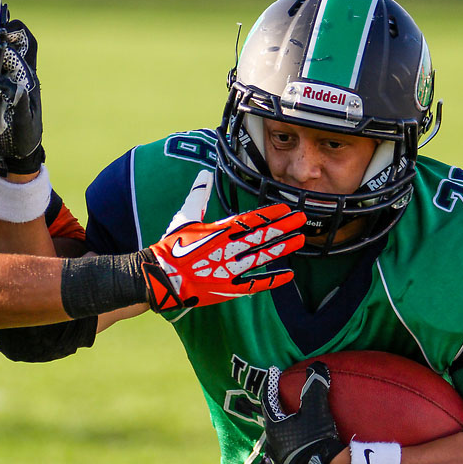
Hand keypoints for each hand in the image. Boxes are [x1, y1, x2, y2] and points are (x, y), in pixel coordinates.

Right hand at [0, 19, 43, 175]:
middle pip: (16, 43)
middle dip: (2, 31)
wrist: (15, 153)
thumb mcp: (22, 122)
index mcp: (28, 80)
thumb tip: (8, 81)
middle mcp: (19, 75)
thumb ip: (17, 102)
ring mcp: (6, 80)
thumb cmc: (22, 138)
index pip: (24, 48)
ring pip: (1, 53)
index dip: (13, 37)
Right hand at [142, 170, 305, 311]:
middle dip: (283, 226)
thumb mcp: (185, 217)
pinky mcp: (228, 288)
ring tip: (299, 240)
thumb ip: (198, 196)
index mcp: (218, 231)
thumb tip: (203, 175)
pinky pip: (254, 284)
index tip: (286, 209)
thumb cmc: (172, 246)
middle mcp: (227, 248)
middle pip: (261, 235)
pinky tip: (288, 276)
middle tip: (301, 219)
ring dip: (282, 247)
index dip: (270, 214)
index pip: (251, 219)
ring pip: (262, 256)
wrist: (161, 277)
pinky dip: (271, 280)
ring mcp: (229, 269)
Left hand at [261, 362, 346, 463]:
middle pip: (272, 419)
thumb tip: (317, 365)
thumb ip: (315, 386)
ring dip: (286, 426)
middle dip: (277, 407)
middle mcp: (272, 443)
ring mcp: (280, 459)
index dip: (271, 384)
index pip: (268, 400)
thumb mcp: (316, 409)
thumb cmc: (316, 438)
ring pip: (279, 437)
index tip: (274, 371)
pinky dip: (293, 441)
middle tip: (283, 395)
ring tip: (294, 419)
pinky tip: (301, 441)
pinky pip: (289, 450)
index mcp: (273, 427)